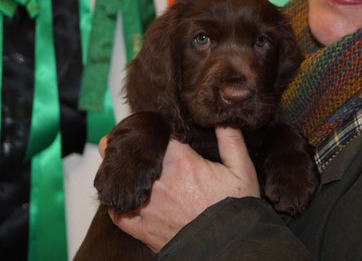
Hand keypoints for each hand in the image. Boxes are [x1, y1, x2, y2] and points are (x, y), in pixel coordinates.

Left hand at [97, 126, 259, 252]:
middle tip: (123, 137)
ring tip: (116, 162)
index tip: (149, 125)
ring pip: (118, 182)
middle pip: (131, 155)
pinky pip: (118, 214)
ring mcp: (148, 207)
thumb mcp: (241, 169)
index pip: (155, 135)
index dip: (150, 127)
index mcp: (182, 163)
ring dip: (115, 169)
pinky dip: (115, 203)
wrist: (231, 247)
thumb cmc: (236, 208)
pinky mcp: (144, 230)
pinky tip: (120, 195)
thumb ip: (231, 140)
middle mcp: (159, 183)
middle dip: (125, 144)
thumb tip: (220, 117)